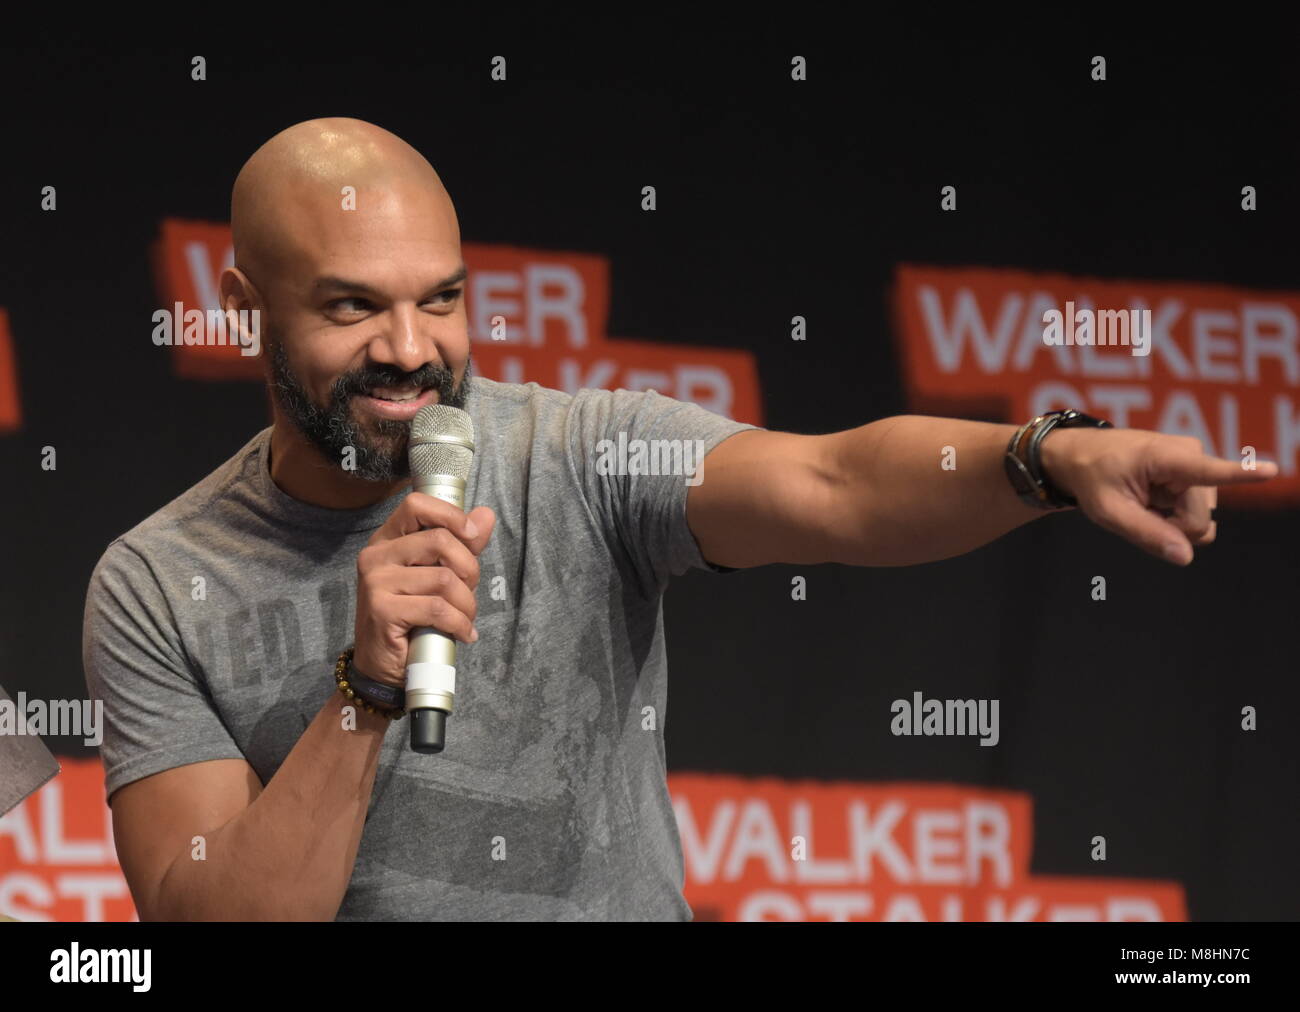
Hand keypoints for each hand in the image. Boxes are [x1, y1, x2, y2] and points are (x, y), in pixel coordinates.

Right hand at [353, 493, 496, 685]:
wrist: (382, 666)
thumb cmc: (412, 617)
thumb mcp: (438, 576)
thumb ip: (461, 545)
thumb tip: (486, 515)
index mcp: (388, 540)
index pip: (417, 505)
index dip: (452, 515)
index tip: (472, 535)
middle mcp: (376, 555)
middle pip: (440, 540)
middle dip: (469, 569)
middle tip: (469, 592)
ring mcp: (376, 582)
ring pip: (444, 579)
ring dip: (467, 604)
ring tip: (465, 619)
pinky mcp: (382, 610)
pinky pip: (438, 609)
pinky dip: (460, 624)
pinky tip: (463, 634)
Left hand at [1039, 427, 1277, 564]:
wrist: (1081, 456)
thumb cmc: (1092, 478)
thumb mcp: (1108, 510)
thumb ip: (1145, 533)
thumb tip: (1184, 556)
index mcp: (1168, 457)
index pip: (1209, 470)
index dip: (1242, 473)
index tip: (1271, 470)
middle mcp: (1191, 457)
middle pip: (1199, 520)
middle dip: (1171, 528)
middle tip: (1138, 512)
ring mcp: (1197, 468)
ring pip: (1200, 520)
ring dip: (1170, 522)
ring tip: (1143, 502)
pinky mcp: (1197, 478)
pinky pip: (1196, 514)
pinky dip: (1173, 517)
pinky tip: (1153, 502)